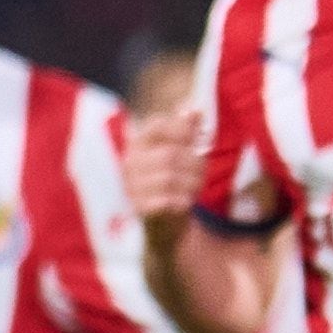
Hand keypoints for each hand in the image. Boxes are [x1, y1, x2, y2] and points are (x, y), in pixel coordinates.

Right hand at [121, 107, 206, 235]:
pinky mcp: (138, 208)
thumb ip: (185, 131)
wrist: (161, 221)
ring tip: (195, 188)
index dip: (181, 129)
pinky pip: (166, 201)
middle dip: (194, 163)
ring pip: (169, 179)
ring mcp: (132, 186)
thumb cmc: (172, 180)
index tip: (197, 137)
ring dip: (191, 184)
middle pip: (170, 154)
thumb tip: (196, 110)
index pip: (157, 126)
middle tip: (202, 172)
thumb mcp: (179, 154)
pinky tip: (185, 202)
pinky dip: (181, 201)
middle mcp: (130, 162)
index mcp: (138, 143)